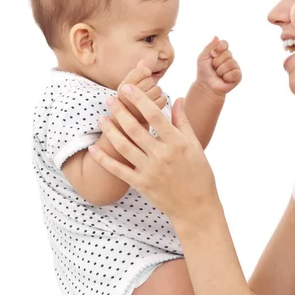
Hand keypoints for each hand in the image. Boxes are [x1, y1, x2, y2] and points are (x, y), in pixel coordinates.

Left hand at [90, 85, 217, 226]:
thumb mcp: (195, 146)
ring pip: (124, 146)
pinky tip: (93, 148)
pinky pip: (118, 170)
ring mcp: (150, 170)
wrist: (197, 207)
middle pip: (135, 128)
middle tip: (109, 98)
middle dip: (120, 111)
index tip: (128, 87)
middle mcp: (162, 155)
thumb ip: (183, 122)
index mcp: (177, 143)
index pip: (155, 116)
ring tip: (101, 118)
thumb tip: (177, 99)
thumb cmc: (200, 174)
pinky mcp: (141, 184)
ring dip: (110, 130)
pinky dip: (104, 159)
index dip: (140, 100)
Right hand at [117, 62, 166, 124]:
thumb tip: (144, 61)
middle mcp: (128, 96)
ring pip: (157, 89)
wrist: (129, 129)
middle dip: (150, 85)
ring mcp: (139, 106)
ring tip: (147, 101)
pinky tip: (153, 107)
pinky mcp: (150, 115)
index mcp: (122, 87)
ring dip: (155, 94)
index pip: (141, 72)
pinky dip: (160, 102)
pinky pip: (162, 99)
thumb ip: (136, 74)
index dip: (145, 73)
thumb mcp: (128, 89)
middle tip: (143, 93)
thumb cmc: (130, 105)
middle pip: (150, 81)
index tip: (143, 79)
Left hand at [196, 37, 241, 95]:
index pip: (225, 43)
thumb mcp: (203, 57)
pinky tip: (224, 79)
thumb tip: (216, 36)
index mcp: (222, 52)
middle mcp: (229, 58)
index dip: (218, 48)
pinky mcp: (238, 76)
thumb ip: (209, 46)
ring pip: (230, 63)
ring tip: (218, 74)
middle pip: (227, 53)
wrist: (206, 85)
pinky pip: (234, 73)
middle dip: (217, 62)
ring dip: (221, 70)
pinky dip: (226, 77)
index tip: (212, 54)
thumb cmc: (204, 71)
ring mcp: (235, 67)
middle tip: (214, 68)